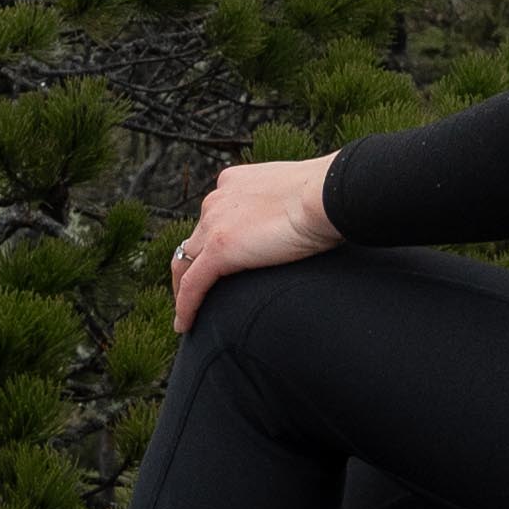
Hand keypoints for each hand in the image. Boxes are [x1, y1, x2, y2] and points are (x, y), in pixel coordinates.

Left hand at [169, 153, 339, 337]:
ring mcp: (215, 223)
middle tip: (197, 294)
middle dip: (193, 266)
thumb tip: (297, 225)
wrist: (326, 194)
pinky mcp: (218, 249)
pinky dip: (186, 307)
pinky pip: (192, 285)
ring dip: (183, 289)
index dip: (211, 241)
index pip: (214, 216)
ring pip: (185, 262)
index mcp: (235, 183)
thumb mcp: (294, 196)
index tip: (218, 264)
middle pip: (194, 239)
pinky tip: (185, 325)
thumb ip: (282, 207)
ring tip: (188, 315)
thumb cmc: (326, 195)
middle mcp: (218, 199)